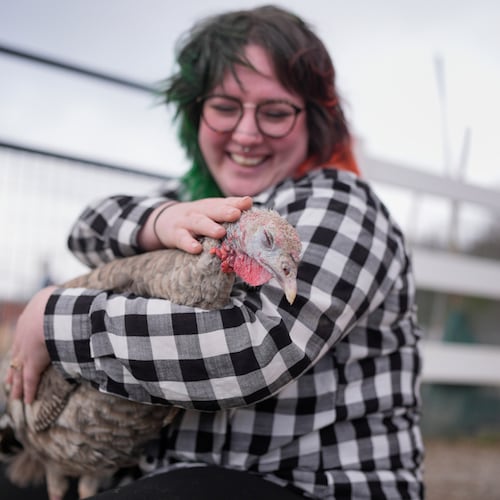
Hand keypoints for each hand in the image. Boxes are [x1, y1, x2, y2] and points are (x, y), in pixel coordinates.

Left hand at [6, 286, 56, 403]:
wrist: (49, 312)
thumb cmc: (56, 302)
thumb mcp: (54, 297)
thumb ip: (59, 300)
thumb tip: (67, 297)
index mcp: (27, 322)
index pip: (22, 340)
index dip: (19, 350)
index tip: (18, 356)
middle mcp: (22, 339)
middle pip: (15, 357)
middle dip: (13, 369)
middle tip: (8, 380)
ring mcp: (26, 353)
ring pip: (18, 372)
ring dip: (16, 384)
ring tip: (13, 394)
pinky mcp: (33, 364)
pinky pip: (30, 380)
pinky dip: (29, 391)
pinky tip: (27, 401)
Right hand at [139, 196, 252, 252]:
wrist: (164, 220)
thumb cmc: (196, 219)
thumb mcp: (210, 213)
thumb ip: (228, 213)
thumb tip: (252, 211)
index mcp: (211, 206)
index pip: (225, 202)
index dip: (236, 202)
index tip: (248, 203)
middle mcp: (200, 211)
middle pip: (212, 209)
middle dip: (224, 211)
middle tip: (236, 214)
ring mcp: (187, 222)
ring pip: (198, 223)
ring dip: (209, 227)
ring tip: (220, 232)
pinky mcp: (175, 234)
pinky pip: (182, 239)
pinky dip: (189, 244)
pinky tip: (196, 249)